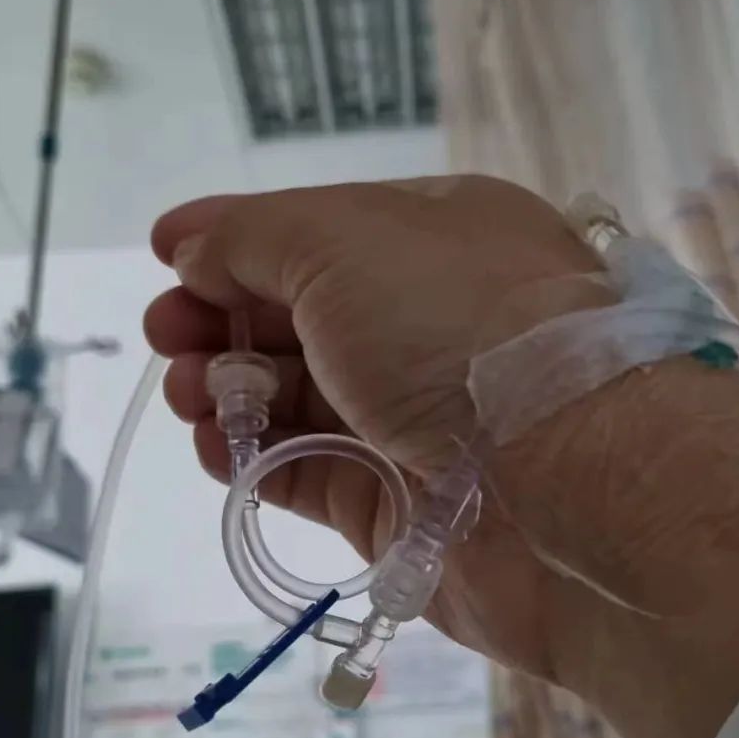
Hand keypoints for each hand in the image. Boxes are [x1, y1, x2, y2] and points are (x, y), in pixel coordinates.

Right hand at [145, 173, 738, 737]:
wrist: (570, 486)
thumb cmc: (457, 330)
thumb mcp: (342, 240)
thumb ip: (251, 237)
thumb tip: (187, 243)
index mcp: (435, 237)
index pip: (320, 232)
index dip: (240, 244)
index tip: (168, 259)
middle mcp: (430, 323)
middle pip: (302, 316)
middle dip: (223, 319)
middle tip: (170, 336)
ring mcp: (416, 419)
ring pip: (299, 398)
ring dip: (231, 389)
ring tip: (192, 394)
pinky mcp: (399, 505)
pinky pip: (309, 473)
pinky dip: (255, 459)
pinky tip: (216, 445)